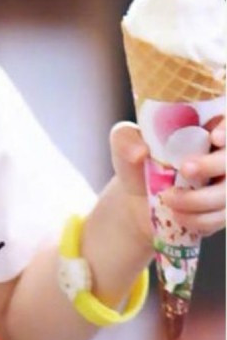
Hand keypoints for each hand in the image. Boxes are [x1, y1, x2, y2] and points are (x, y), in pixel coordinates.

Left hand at [110, 118, 225, 240]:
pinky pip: (222, 216)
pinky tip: (177, 215)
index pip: (226, 120)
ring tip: (167, 198)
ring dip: (199, 199)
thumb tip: (140, 152)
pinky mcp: (221, 209)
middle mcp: (217, 153)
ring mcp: (223, 183)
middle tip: (185, 169)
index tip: (215, 137)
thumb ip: (125, 138)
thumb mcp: (123, 142)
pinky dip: (199, 218)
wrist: (133, 197)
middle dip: (212, 164)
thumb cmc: (134, 160)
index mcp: (198, 128)